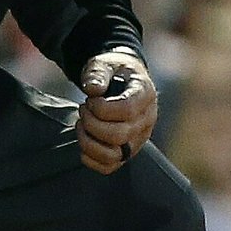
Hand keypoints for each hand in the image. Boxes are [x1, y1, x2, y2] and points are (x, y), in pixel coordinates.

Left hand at [76, 49, 157, 172]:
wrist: (122, 79)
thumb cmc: (113, 72)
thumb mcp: (104, 64)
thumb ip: (97, 73)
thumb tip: (93, 89)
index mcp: (145, 96)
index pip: (127, 110)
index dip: (101, 108)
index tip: (91, 99)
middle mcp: (146, 120)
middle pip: (118, 135)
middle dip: (91, 123)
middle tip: (84, 109)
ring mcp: (138, 139)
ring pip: (113, 155)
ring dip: (89, 142)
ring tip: (83, 125)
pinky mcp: (127, 151)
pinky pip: (109, 167)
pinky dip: (90, 158)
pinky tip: (85, 140)